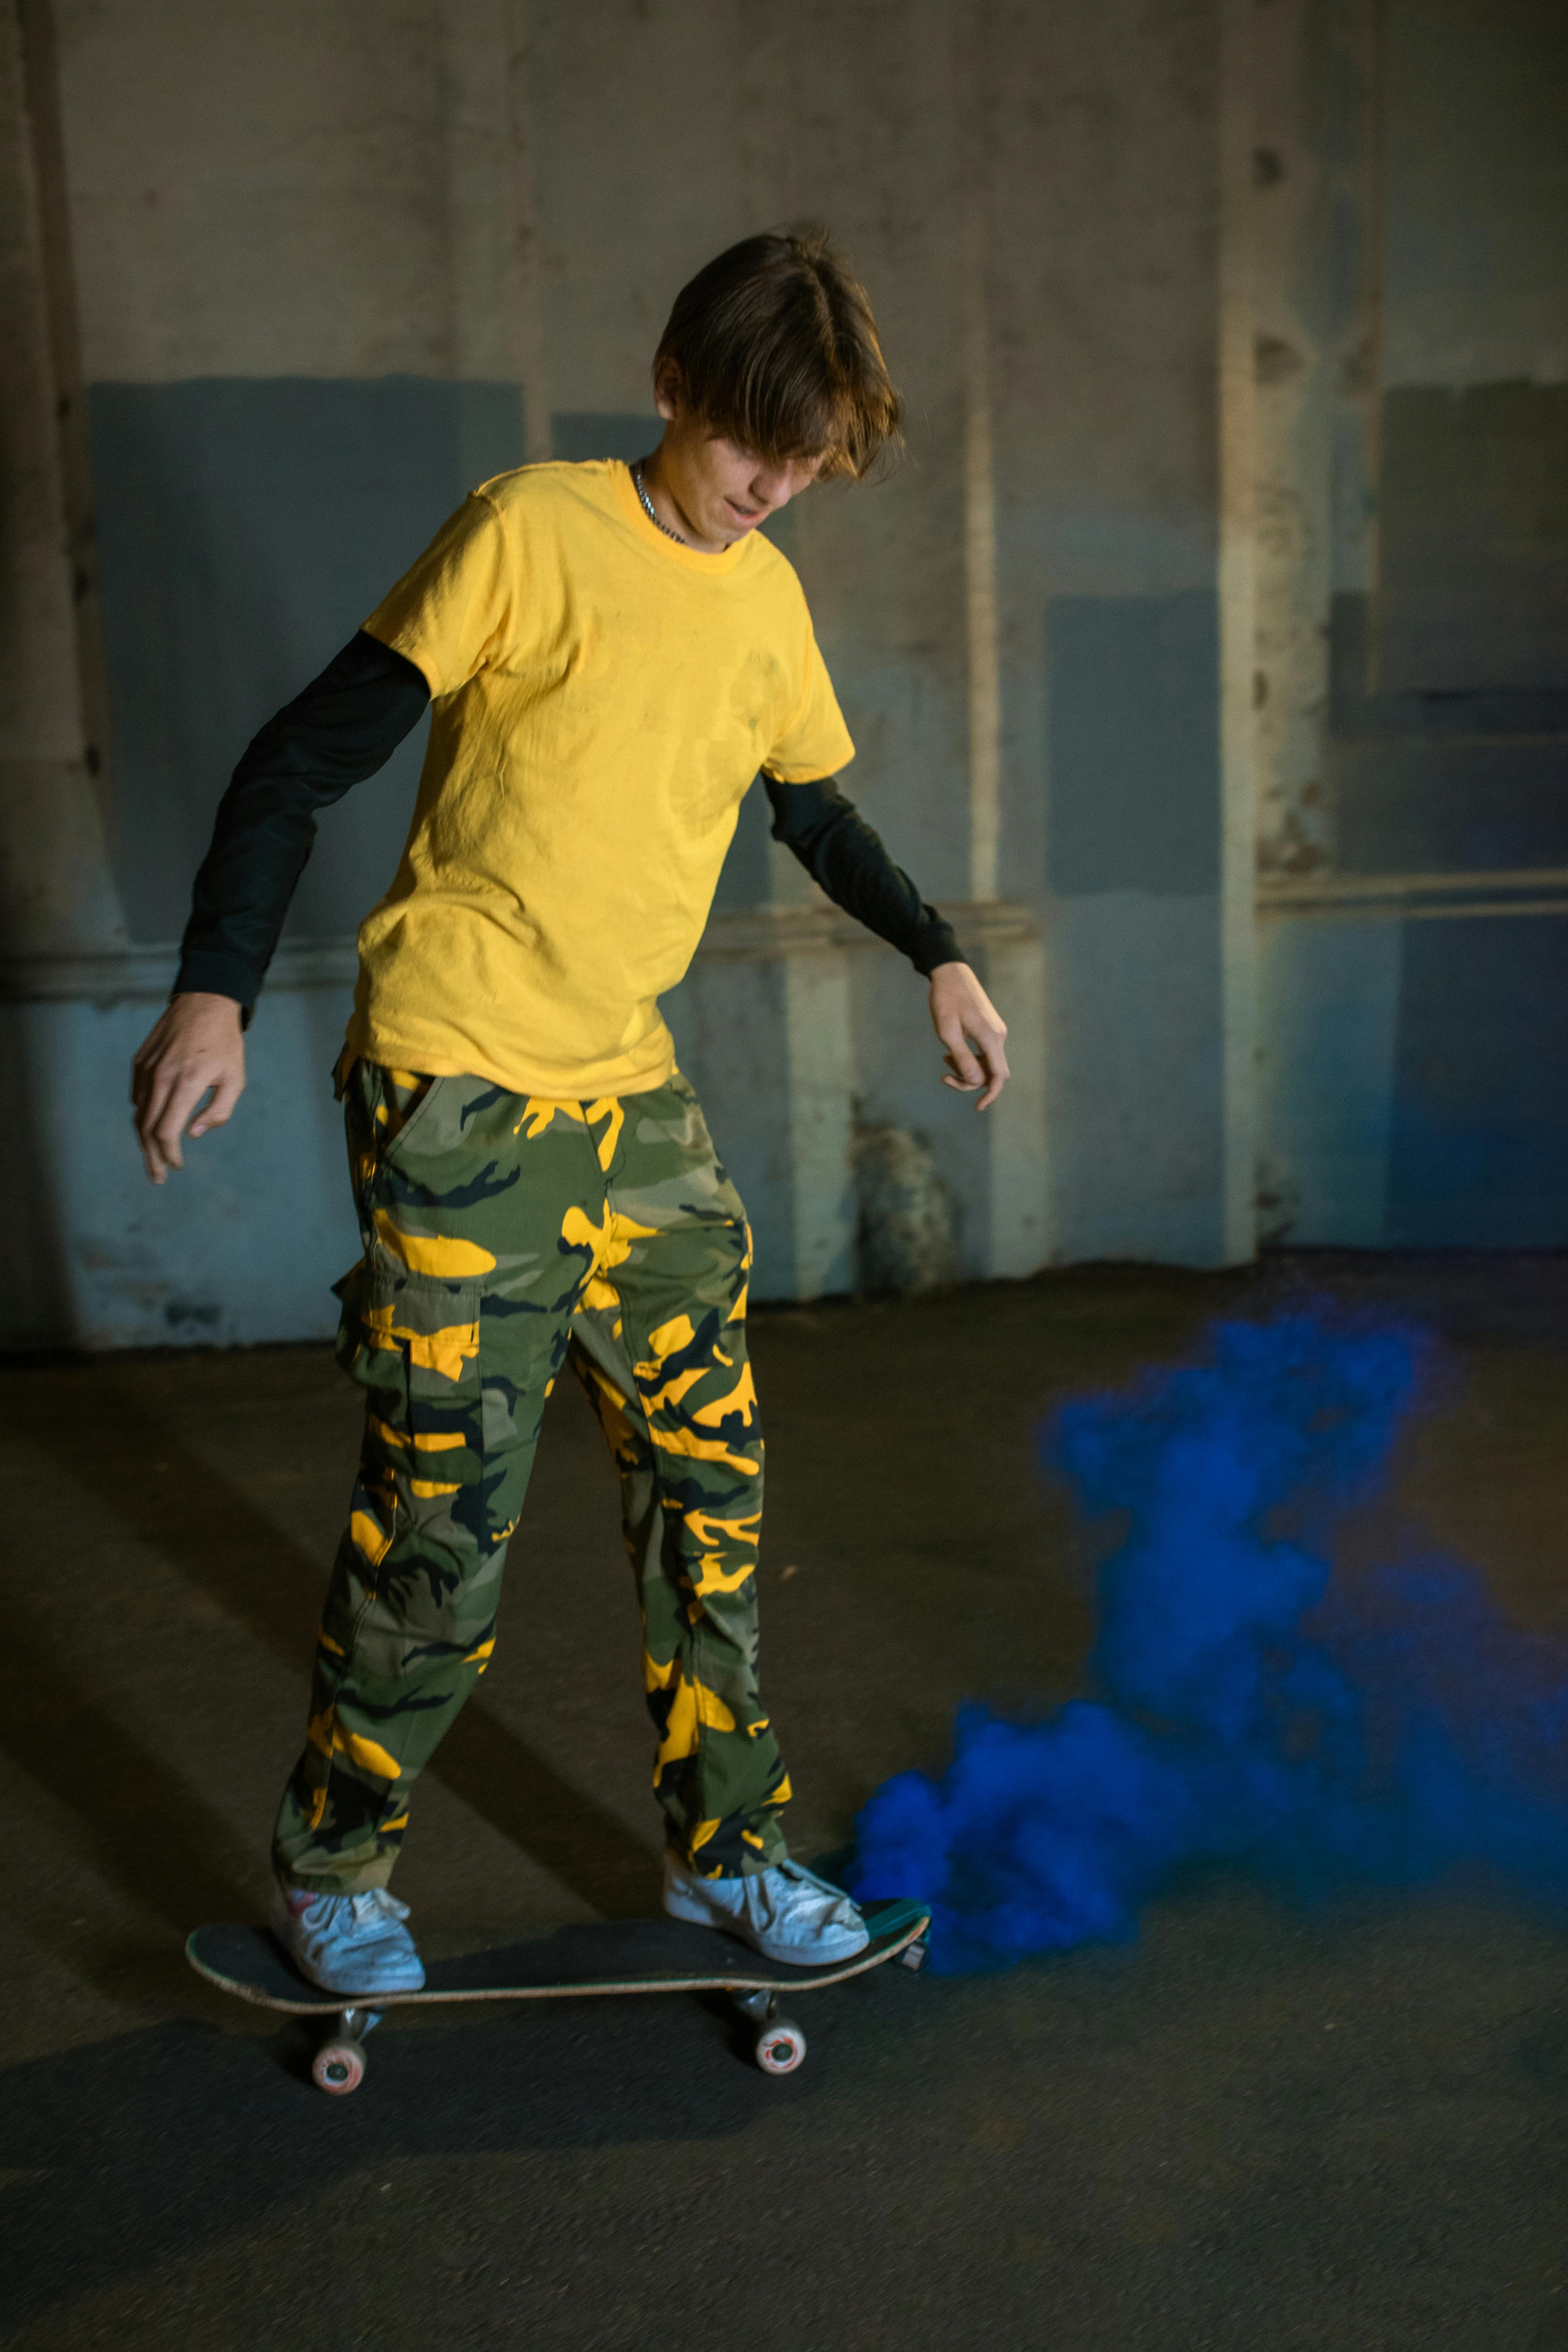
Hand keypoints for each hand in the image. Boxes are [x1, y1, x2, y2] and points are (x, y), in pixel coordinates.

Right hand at [131, 993, 246, 1182]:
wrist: (205, 1002)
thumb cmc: (226, 1044)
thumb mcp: (235, 1079)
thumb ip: (218, 1112)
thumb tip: (191, 1134)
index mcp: (186, 1082)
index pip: (166, 1131)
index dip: (169, 1154)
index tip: (177, 1166)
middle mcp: (161, 1077)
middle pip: (146, 1128)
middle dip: (152, 1157)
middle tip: (157, 1177)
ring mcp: (147, 1069)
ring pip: (139, 1113)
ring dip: (144, 1139)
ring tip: (153, 1157)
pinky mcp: (140, 1062)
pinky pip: (138, 1095)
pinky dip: (143, 1114)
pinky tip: (152, 1125)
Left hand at [929, 961, 1008, 1109]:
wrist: (950, 972)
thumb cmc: (945, 999)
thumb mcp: (947, 1031)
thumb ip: (962, 1058)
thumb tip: (975, 1081)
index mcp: (990, 1037)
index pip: (998, 1076)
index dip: (990, 1094)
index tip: (978, 1107)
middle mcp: (998, 1035)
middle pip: (991, 1072)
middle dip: (970, 1080)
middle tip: (944, 1076)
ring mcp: (995, 1030)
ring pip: (986, 1062)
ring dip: (967, 1068)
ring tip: (944, 1060)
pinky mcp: (989, 1027)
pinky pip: (983, 1051)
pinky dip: (969, 1057)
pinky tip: (950, 1052)